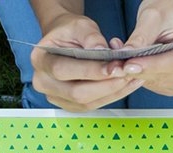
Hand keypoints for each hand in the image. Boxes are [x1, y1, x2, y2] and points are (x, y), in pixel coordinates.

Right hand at [29, 13, 143, 110]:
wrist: (65, 40)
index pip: (64, 71)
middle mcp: (43, 82)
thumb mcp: (80, 26)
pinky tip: (126, 85)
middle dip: (106, 85)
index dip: (91, 72)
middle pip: (77, 93)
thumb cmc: (70, 32)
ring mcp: (55, 97)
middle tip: (128, 74)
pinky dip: (111, 96)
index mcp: (40, 60)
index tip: (115, 68)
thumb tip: (104, 52)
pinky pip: (92, 106)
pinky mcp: (69, 105)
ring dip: (113, 93)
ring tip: (132, 79)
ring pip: (87, 103)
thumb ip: (91, 38)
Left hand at [121, 0, 172, 98]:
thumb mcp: (152, 18)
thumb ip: (140, 38)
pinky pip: (155, 86)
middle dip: (139, 70)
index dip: (150, 65)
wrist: (169, 16)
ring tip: (121, 59)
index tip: (129, 66)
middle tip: (116, 63)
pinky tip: (132, 65)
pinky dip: (141, 77)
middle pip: (167, 75)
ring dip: (137, 73)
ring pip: (158, 82)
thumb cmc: (167, 12)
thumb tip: (126, 55)